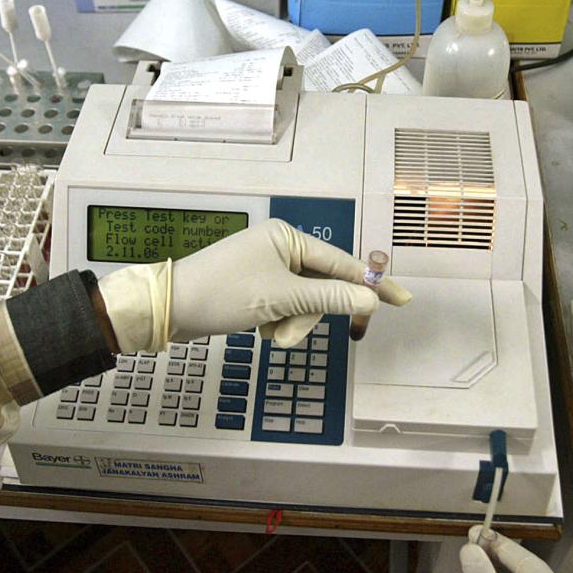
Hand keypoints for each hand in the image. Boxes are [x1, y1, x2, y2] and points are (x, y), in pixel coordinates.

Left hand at [97, 219, 410, 350]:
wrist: (170, 308)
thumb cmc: (223, 294)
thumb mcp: (281, 298)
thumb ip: (329, 298)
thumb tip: (369, 298)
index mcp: (288, 238)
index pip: (341, 264)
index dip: (371, 284)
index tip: (402, 299)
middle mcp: (281, 249)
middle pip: (323, 289)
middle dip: (308, 316)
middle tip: (287, 332)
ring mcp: (268, 270)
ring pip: (304, 305)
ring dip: (291, 325)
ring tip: (267, 333)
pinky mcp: (257, 291)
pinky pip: (285, 311)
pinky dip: (276, 325)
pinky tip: (256, 329)